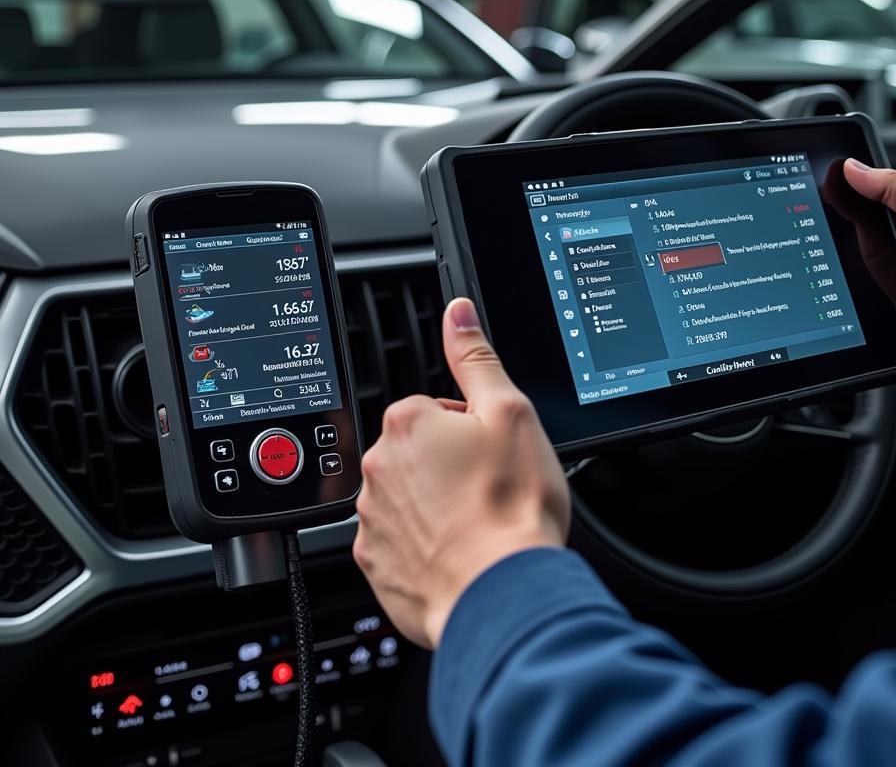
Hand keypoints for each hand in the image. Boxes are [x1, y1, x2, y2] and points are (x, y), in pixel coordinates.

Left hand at [353, 298, 570, 648]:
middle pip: (420, 452)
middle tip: (489, 488)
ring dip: (437, 505)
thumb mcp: (510, 412)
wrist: (502, 593)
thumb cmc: (511, 507)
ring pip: (409, 497)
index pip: (438, 408)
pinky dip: (424, 546)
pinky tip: (458, 552)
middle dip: (451, 465)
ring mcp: (372, 518)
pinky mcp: (374, 564)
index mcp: (408, 421)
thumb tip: (457, 313)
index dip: (473, 429)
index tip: (492, 454)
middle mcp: (378, 467)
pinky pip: (399, 542)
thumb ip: (476, 358)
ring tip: (477, 524)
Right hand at [843, 160, 895, 347]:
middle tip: (828, 209)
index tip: (828, 178)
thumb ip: (894, 185)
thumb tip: (854, 168)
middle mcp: (892, 233)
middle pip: (850, 218)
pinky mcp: (876, 285)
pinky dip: (843, 271)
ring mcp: (883, 260)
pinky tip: (839, 265)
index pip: (866, 190)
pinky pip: (850, 274)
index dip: (846, 184)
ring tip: (842, 240)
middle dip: (836, 213)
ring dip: (838, 244)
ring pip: (845, 246)